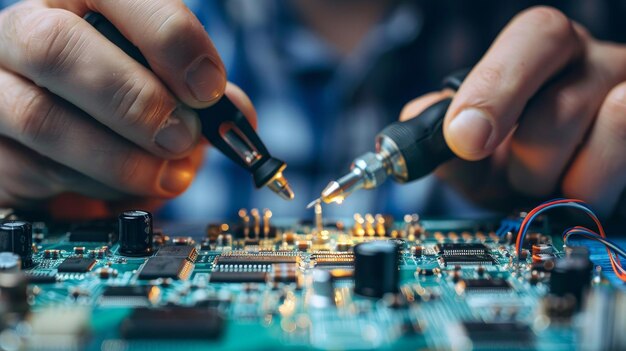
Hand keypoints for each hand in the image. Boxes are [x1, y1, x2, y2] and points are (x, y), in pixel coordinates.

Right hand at [0, 0, 255, 217]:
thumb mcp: (163, 78)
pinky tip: (123, 186)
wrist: (62, 125)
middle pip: (56, 48)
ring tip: (166, 175)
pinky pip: (35, 171)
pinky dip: (92, 187)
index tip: (208, 88)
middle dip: (135, 102)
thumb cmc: (122, 91)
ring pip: (41, 118)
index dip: (168, 37)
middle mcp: (22, 32)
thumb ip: (200, 91)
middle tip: (183, 137)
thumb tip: (236, 117)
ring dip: (118, 159)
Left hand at [400, 6, 625, 218]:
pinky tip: (575, 191)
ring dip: (558, 182)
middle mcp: (597, 64)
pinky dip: (587, 193)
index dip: (497, 87)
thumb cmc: (506, 165)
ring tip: (547, 184)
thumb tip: (416, 121)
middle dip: (524, 162)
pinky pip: (622, 166)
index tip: (463, 139)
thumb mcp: (465, 155)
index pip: (538, 34)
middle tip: (514, 176)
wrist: (548, 198)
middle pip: (562, 106)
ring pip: (607, 130)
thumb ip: (437, 136)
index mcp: (544, 53)